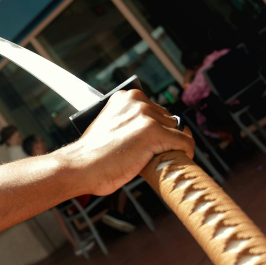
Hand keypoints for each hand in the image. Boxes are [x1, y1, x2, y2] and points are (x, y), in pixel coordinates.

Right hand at [57, 90, 193, 195]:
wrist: (80, 167)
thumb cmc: (91, 154)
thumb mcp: (109, 126)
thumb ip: (128, 122)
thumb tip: (149, 132)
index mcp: (124, 97)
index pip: (156, 110)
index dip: (157, 128)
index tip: (152, 141)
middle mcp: (136, 101)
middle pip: (169, 119)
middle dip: (165, 137)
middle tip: (153, 154)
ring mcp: (146, 115)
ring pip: (178, 131)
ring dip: (172, 146)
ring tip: (158, 159)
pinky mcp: (154, 132)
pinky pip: (185, 142)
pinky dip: (185, 152)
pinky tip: (178, 160)